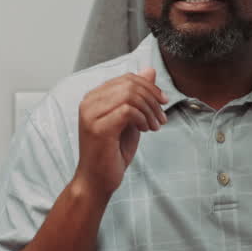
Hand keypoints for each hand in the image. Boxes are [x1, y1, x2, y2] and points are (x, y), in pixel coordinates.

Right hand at [73, 69, 166, 199]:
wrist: (97, 180)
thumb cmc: (112, 152)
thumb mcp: (130, 119)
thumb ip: (137, 96)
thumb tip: (149, 70)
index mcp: (94, 97)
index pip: (126, 78)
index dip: (149, 87)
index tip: (162, 103)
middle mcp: (89, 102)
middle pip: (130, 84)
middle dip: (152, 99)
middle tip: (161, 117)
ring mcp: (91, 114)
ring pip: (130, 95)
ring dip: (150, 110)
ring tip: (155, 126)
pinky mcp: (99, 128)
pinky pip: (128, 111)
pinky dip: (143, 119)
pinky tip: (145, 130)